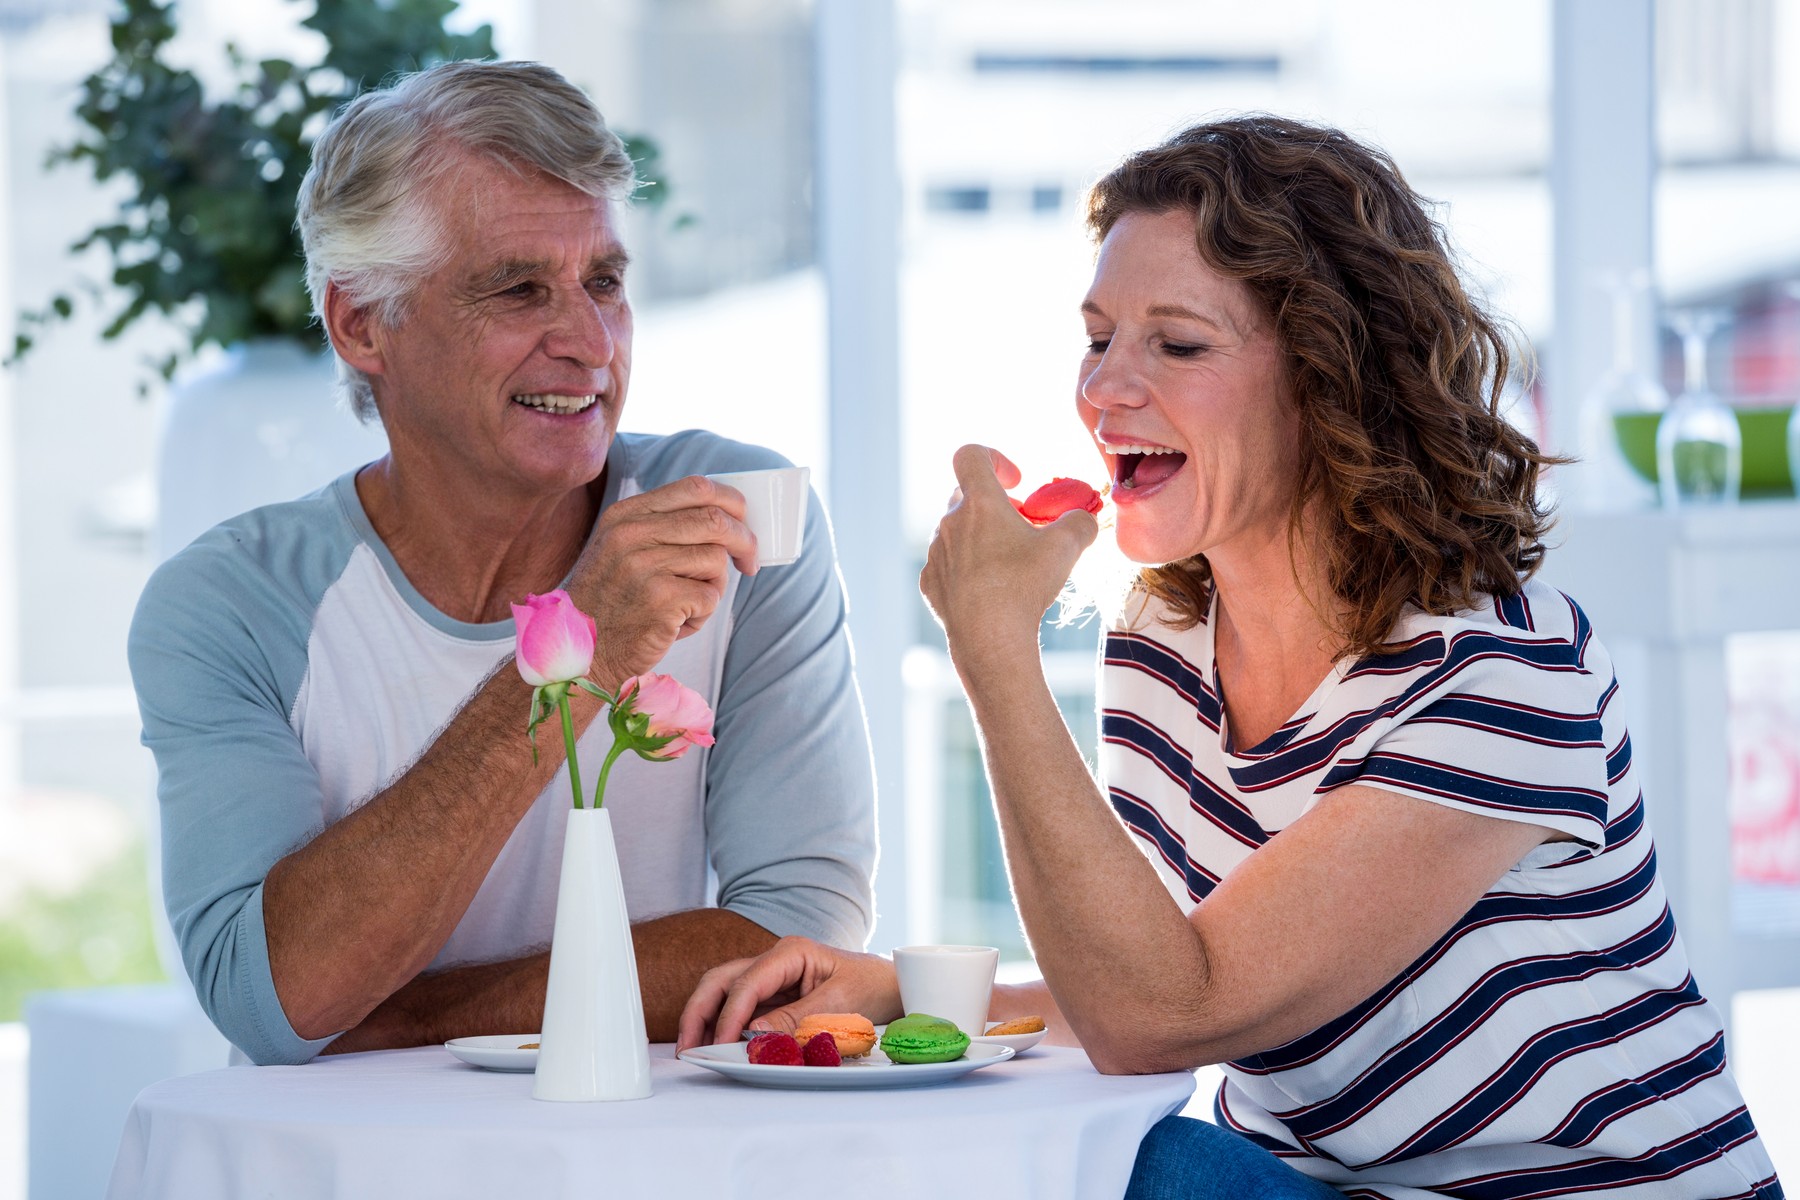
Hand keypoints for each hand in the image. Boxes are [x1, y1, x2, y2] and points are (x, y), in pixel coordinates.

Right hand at [568, 475, 756, 689]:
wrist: (583, 652)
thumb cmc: (614, 603)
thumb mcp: (623, 550)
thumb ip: (665, 528)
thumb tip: (729, 519)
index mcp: (626, 515)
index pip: (696, 487)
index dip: (731, 502)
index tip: (743, 522)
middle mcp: (631, 534)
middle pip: (714, 520)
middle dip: (744, 541)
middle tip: (750, 562)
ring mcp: (644, 566)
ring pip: (716, 559)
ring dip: (714, 586)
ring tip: (687, 605)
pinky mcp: (660, 599)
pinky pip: (710, 597)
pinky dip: (703, 613)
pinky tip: (676, 623)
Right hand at [675, 936, 900, 1050]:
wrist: (892, 986)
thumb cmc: (871, 987)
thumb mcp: (838, 1004)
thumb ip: (796, 1018)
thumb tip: (753, 1034)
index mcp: (791, 952)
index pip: (747, 982)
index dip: (729, 1015)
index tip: (720, 1044)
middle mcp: (775, 960)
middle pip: (722, 979)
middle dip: (699, 1010)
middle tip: (687, 1046)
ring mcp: (772, 977)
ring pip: (724, 991)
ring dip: (705, 1018)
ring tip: (692, 1048)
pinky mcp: (773, 996)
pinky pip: (740, 1007)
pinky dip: (723, 1024)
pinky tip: (715, 1044)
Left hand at [920, 444, 1097, 661]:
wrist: (989, 640)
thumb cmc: (1025, 588)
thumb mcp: (1067, 547)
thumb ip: (1080, 522)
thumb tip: (1084, 519)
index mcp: (979, 503)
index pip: (971, 455)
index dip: (995, 458)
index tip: (1017, 482)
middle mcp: (949, 523)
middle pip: (967, 496)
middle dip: (996, 506)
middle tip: (1022, 529)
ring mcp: (936, 553)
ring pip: (957, 531)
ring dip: (981, 537)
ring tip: (1009, 563)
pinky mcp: (930, 582)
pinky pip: (949, 563)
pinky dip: (968, 567)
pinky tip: (990, 590)